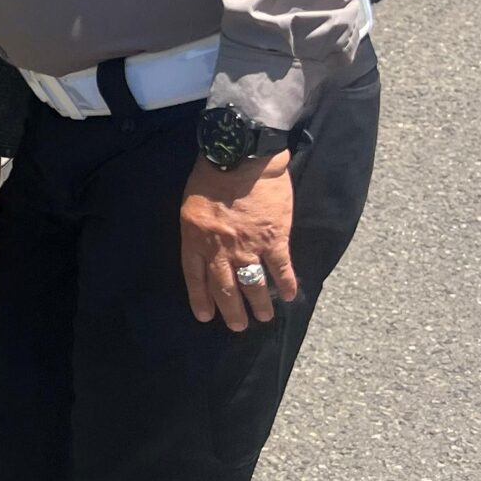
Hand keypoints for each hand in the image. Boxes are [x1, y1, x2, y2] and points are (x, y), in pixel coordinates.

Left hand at [178, 151, 294, 329]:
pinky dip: (286, 284)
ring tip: (263, 317)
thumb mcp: (191, 205)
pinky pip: (281, 268)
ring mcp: (248, 245)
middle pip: (225, 288)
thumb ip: (199, 231)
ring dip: (258, 305)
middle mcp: (220, 249)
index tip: (206, 316)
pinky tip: (289, 296)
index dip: (201, 300)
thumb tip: (208, 250)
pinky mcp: (274, 238)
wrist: (242, 155)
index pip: (196, 278)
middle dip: (232, 312)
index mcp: (195, 239)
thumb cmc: (211, 174)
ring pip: (253, 285)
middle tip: (238, 326)